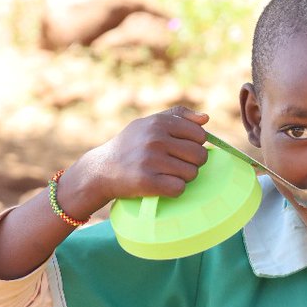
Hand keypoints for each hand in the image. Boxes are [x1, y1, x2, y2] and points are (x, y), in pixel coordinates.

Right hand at [61, 106, 209, 214]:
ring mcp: (151, 160)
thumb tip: (206, 118)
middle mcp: (155, 139)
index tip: (182, 150)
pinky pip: (179, 189)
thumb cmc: (130, 146)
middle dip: (192, 163)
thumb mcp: (148, 123)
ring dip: (183, 178)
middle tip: (175, 165)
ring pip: (191, 174)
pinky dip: (174, 190)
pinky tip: (162, 185)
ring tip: (166, 174)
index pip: (200, 135)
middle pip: (200, 156)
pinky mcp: (147, 182)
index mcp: (159, 122)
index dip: (195, 145)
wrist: (100, 170)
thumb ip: (178, 116)